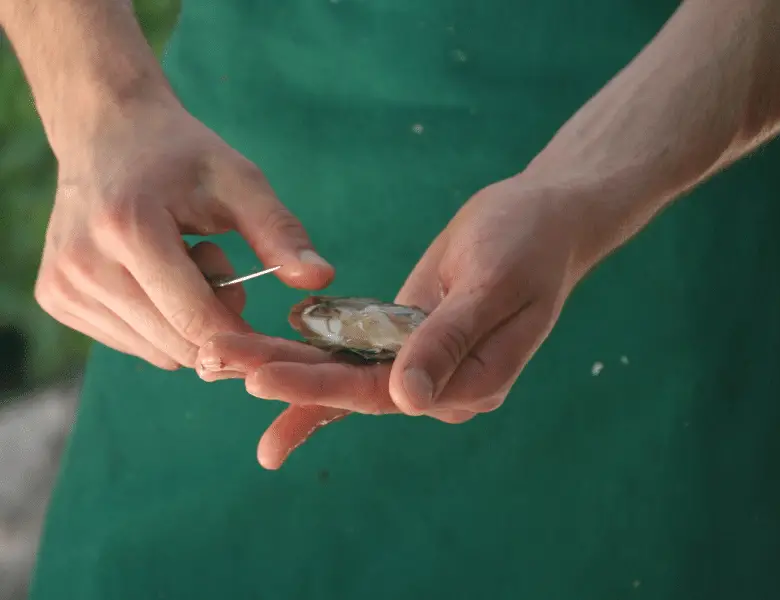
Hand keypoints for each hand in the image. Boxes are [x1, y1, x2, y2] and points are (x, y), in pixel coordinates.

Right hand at [35, 99, 333, 369]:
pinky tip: (156, 275)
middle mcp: (84, 265)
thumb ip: (279, 231)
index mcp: (129, 230)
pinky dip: (159, 324)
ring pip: (157, 353)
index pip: (197, 321)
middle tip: (222, 267)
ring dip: (188, 325)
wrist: (105, 131)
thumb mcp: (238, 181)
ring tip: (185, 264)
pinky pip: (132, 344)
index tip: (280, 339)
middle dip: (219, 326)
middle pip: (178, 345)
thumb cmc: (179, 155)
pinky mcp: (55, 299)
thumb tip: (321, 279)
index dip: (247, 339)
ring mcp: (63, 286)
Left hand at [197, 175, 589, 467]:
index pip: (385, 395)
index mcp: (472, 384)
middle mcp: (443, 386)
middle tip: (221, 366)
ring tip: (225, 365)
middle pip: (356, 390)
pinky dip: (313, 355)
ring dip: (289, 369)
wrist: (542, 217)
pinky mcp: (406, 336)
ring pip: (348, 374)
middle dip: (288, 380)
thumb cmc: (529, 243)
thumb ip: (450, 342)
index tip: (262, 378)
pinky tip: (266, 358)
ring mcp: (424, 363)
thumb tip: (408, 402)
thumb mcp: (493, 285)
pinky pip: (356, 352)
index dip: (322, 388)